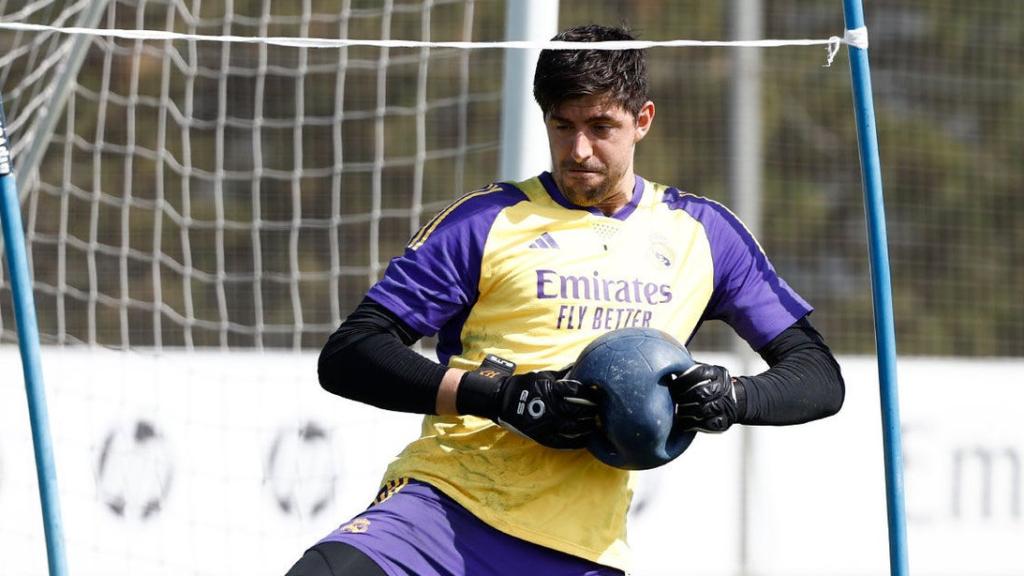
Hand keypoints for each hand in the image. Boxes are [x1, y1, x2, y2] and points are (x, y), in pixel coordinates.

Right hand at [458, 356, 599, 448]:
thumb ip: (564, 373)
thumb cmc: (526, 385)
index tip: (597, 392)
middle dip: (591, 409)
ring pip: (574, 427)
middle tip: (600, 408)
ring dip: (588, 426)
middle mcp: (550, 407)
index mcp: (551, 389)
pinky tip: (586, 438)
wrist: (503, 400)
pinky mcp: (543, 436)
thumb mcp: (544, 375)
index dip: (589, 392)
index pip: (576, 390)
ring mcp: (546, 424)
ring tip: (595, 423)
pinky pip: (564, 442)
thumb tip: (582, 365)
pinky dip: (578, 441)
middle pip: (578, 409)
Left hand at [670, 363, 740, 432]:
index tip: (672, 384)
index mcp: (717, 373)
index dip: (683, 380)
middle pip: (700, 393)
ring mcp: (725, 406)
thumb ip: (689, 368)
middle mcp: (723, 388)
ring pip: (703, 410)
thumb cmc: (711, 384)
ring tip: (677, 411)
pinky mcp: (723, 421)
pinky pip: (706, 425)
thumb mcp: (705, 372)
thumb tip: (667, 364)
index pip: (699, 374)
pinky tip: (683, 422)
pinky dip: (692, 424)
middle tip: (673, 399)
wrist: (735, 400)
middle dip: (683, 397)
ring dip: (686, 411)